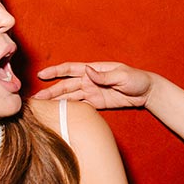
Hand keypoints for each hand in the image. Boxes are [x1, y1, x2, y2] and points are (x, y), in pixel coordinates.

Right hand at [33, 62, 155, 109]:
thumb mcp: (122, 76)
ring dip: (56, 101)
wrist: (147, 92)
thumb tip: (87, 70)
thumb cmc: (136, 79)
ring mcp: (92, 92)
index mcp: (93, 69)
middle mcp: (89, 80)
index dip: (55, 72)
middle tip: (35, 98)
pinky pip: (80, 106)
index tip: (41, 75)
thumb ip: (104, 75)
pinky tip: (58, 113)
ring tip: (42, 107)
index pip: (70, 69)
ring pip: (70, 97)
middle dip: (50, 91)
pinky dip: (69, 109)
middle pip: (65, 86)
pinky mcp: (97, 103)